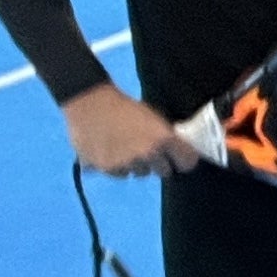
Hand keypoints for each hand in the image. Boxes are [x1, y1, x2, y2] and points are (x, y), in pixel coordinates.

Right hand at [63, 83, 195, 175]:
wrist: (89, 102)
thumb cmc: (124, 107)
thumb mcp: (153, 118)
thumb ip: (166, 137)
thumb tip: (176, 154)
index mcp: (164, 138)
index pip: (187, 162)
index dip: (183, 160)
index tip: (178, 158)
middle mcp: (149, 153)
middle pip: (164, 172)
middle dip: (158, 163)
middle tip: (147, 151)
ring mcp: (128, 163)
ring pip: (141, 174)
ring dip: (136, 165)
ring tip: (124, 148)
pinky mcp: (109, 169)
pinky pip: (120, 174)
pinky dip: (117, 167)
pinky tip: (109, 151)